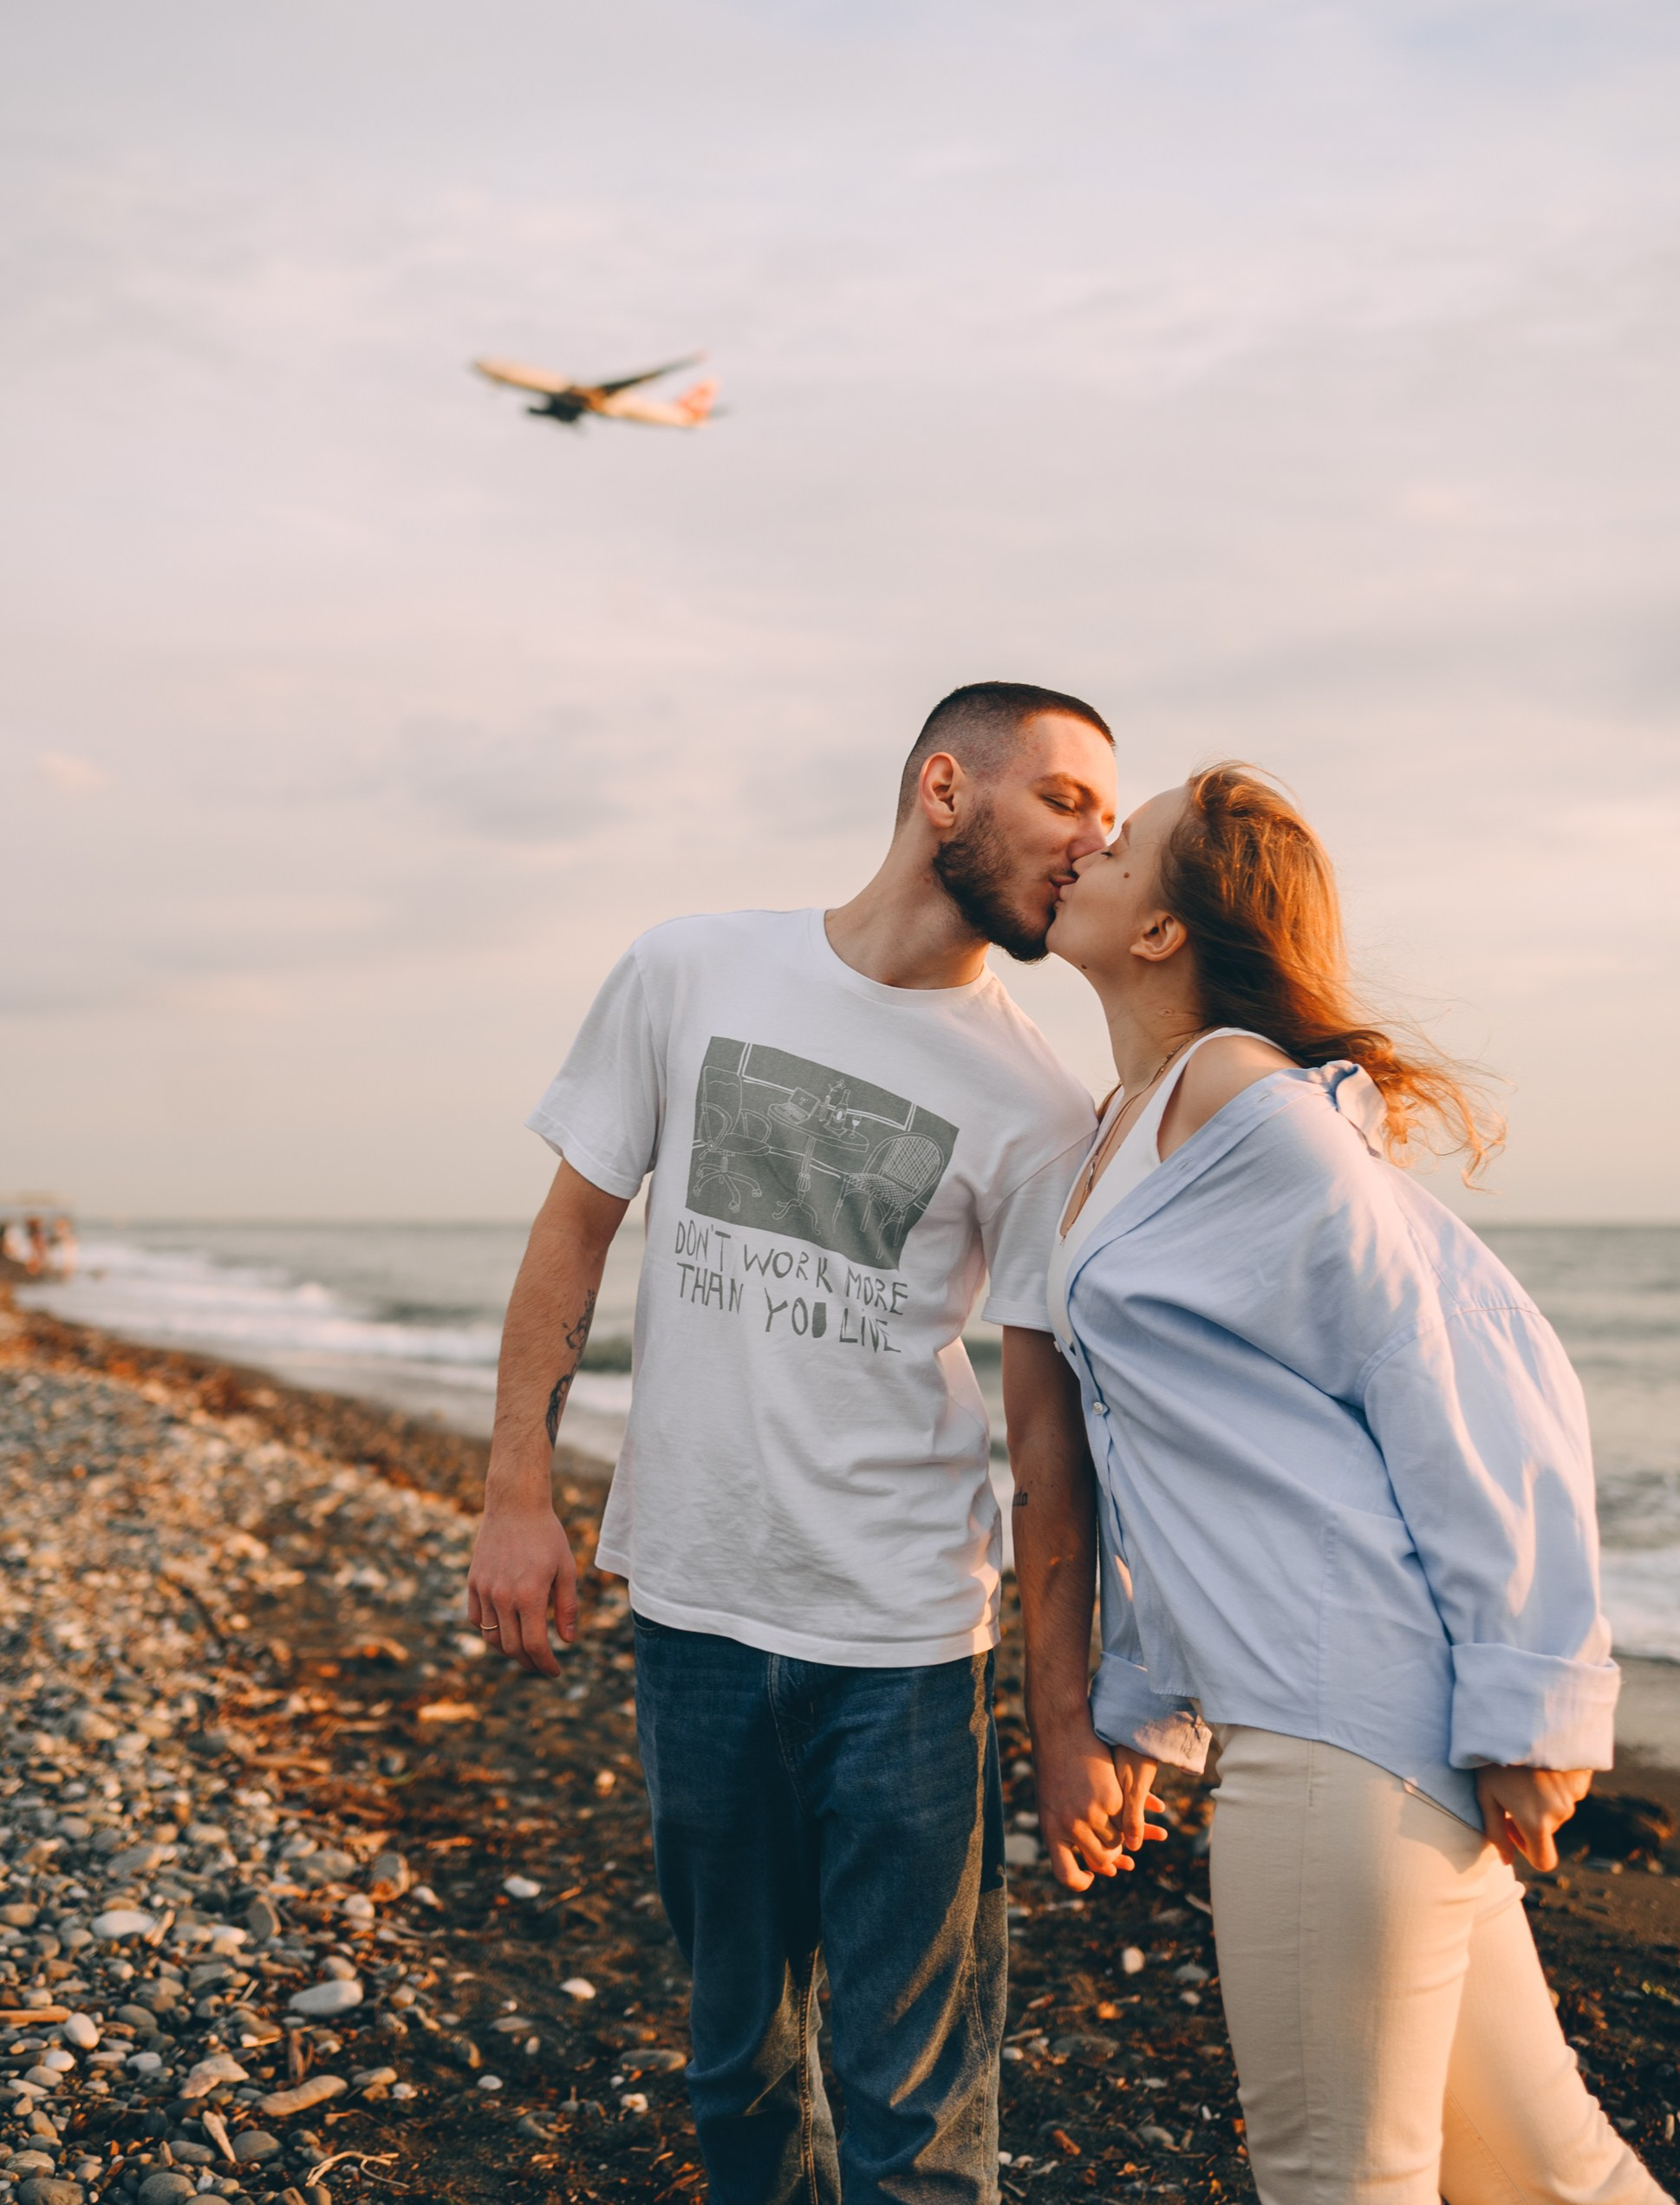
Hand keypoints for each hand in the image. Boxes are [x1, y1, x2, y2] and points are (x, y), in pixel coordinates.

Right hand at [466, 1503, 577, 1676]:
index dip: (545, 1664)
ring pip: (491, 1636)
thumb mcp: (566, 1570)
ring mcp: (484, 1590)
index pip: (534, 1646)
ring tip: (524, 1650)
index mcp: (529, 1595)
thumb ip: (567, 1608)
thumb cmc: (547, 1536)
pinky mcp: (473, 1582)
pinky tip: (504, 1629)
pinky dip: (488, 1630)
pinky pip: (475, 1619)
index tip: (555, 1671)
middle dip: (529, 1662)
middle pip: (512, 1647)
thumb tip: (567, 1641)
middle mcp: (502, 1596)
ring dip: (508, 1650)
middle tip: (542, 1663)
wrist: (515, 1505)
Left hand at [1030, 1723, 1166, 1889]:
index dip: (1081, 1881)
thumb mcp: (1052, 1802)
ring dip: (1126, 1837)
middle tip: (1126, 1860)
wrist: (1060, 1732)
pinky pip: (1125, 1819)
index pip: (1066, 1874)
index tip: (1094, 1874)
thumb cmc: (1054, 1765)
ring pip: (1116, 1841)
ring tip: (1136, 1835)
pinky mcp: (1108, 1800)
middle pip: (1102, 1858)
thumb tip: (1092, 1863)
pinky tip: (1148, 1810)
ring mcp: (1090, 1814)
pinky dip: (1138, 1814)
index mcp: (1051, 1831)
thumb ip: (1066, 1830)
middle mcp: (1069, 1828)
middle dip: (1115, 1858)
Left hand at [1476, 1765, 1592, 1871]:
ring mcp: (1575, 1794)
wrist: (1520, 1718)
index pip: (1544, 1861)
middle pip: (1548, 1829)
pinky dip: (1556, 1782)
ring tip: (1524, 1770)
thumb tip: (1506, 1860)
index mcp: (1536, 1823)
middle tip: (1511, 1788)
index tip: (1513, 1827)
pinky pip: (1569, 1789)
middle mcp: (1561, 1813)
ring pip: (1559, 1808)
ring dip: (1544, 1798)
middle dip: (1531, 1817)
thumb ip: (1495, 1832)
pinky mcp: (1583, 1776)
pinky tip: (1540, 1762)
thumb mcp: (1485, 1794)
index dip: (1527, 1850)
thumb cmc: (1494, 1758)